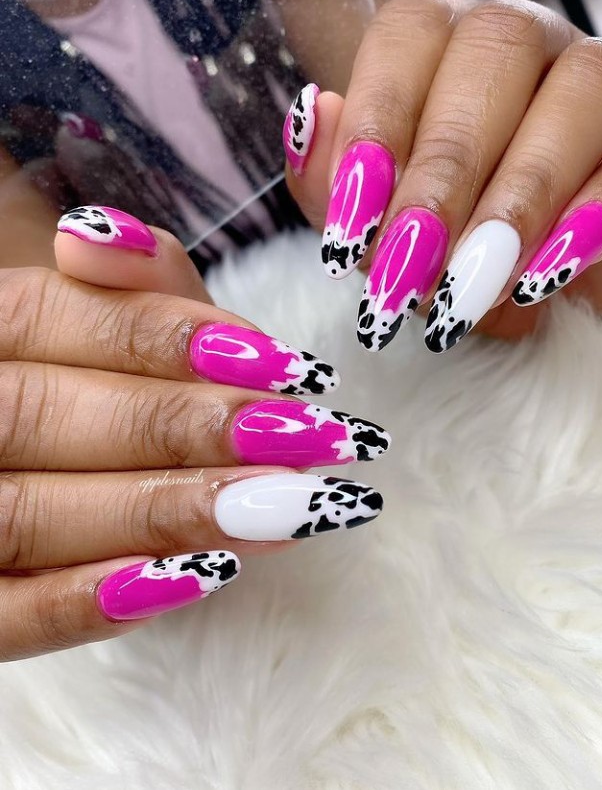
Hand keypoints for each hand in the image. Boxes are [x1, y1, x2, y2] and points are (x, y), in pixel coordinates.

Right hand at [0, 207, 388, 661]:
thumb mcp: (106, 316)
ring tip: (291, 507)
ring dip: (169, 512)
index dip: (163, 338)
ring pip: (27, 518)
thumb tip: (112, 237)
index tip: (287, 367)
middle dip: (185, 428)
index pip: (44, 316)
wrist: (20, 437)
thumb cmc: (81, 368)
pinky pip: (6, 619)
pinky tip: (206, 575)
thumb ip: (127, 283)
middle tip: (314, 440)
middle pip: (38, 418)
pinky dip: (96, 602)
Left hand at [284, 0, 601, 348]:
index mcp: (438, 37)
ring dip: (527, 196)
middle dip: (447, 180)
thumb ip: (327, 174)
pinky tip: (552, 271)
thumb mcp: (362, 215)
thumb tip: (314, 114)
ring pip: (586, 90)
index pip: (406, 44)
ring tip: (478, 286)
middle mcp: (523, 38)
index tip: (349, 234)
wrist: (500, 245)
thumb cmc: (424, 221)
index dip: (376, 132)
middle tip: (411, 275)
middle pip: (495, 61)